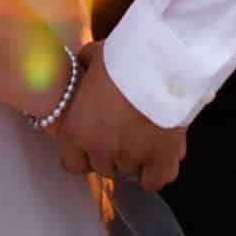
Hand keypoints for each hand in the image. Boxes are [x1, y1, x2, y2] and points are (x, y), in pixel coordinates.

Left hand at [55, 47, 188, 191]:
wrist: (162, 58)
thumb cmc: (125, 54)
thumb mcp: (96, 54)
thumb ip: (85, 64)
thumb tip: (83, 62)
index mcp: (77, 130)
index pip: (73, 162)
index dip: (85, 151)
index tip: (96, 138)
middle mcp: (100, 150)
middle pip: (104, 166)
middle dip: (114, 150)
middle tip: (127, 128)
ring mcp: (129, 158)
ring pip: (130, 171)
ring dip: (137, 156)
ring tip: (148, 132)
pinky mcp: (159, 159)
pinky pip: (155, 181)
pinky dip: (158, 171)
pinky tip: (162, 154)